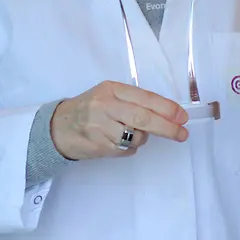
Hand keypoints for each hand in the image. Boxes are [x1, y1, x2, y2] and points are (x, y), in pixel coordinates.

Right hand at [50, 81, 188, 160]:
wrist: (57, 127)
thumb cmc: (90, 108)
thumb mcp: (109, 95)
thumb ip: (133, 101)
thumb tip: (168, 114)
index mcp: (112, 89)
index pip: (146, 98)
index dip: (167, 108)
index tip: (182, 117)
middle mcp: (105, 106)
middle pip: (144, 118)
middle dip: (167, 128)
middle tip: (181, 134)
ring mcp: (100, 127)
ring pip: (136, 137)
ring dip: (142, 138)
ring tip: (130, 133)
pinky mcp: (97, 146)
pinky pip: (125, 150)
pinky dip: (128, 148)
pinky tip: (117, 142)